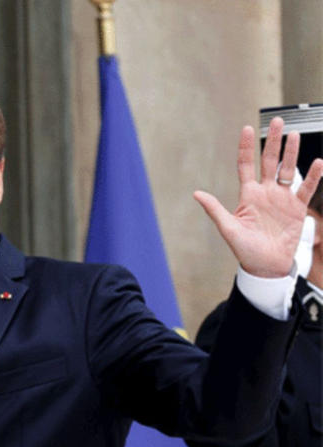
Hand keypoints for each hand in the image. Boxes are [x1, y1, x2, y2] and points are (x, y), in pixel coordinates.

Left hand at [195, 117, 322, 277]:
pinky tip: (318, 162)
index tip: (246, 128)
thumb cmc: (245, 249)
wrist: (266, 266)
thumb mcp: (228, 228)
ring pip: (287, 170)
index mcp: (247, 195)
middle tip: (277, 120)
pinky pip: (306, 189)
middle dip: (272, 141)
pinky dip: (313, 176)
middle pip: (269, 161)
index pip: (246, 165)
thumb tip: (196, 194)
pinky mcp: (296, 208)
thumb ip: (215, 210)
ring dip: (291, 153)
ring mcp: (282, 199)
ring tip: (294, 134)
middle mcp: (265, 192)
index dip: (246, 147)